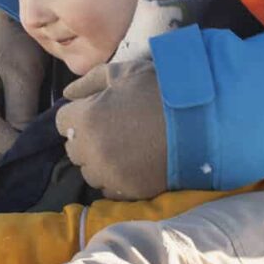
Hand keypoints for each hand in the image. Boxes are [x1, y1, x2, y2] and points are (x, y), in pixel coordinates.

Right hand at [0, 8, 46, 166]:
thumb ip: (22, 106)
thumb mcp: (24, 69)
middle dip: (4, 158)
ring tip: (33, 158)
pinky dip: (5, 154)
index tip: (37, 151)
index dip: (9, 144)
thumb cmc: (18, 46)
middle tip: (36, 160)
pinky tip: (28, 152)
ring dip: (4, 159)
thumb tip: (24, 141)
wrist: (10, 34)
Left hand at [55, 61, 168, 199]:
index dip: (79, 114)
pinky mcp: (128, 190)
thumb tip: (68, 93)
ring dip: (99, 161)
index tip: (97, 110)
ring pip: (90, 172)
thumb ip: (89, 82)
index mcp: (86, 119)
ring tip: (124, 147)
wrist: (201, 120)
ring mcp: (110, 174)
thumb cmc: (160, 90)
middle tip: (113, 127)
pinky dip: (116, 178)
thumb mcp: (123, 73)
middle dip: (86, 138)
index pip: (63, 122)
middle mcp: (91, 151)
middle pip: (73, 149)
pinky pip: (109, 188)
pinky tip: (134, 163)